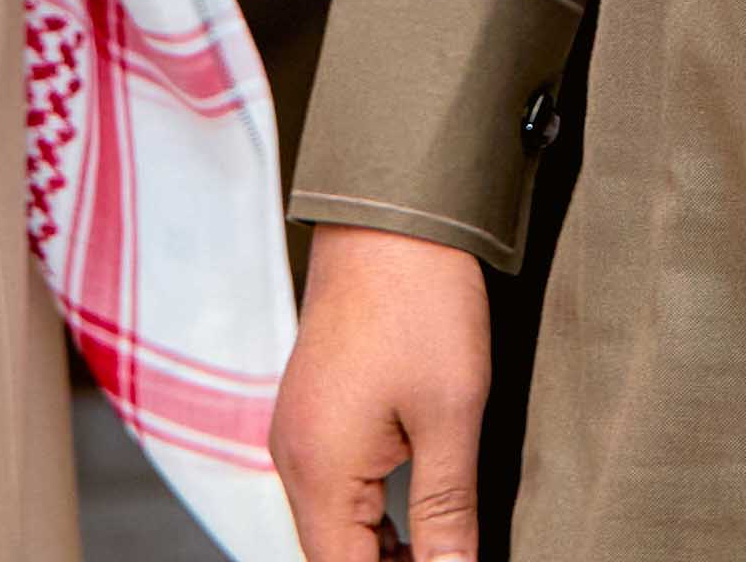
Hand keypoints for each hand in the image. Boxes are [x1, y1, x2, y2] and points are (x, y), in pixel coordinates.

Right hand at [273, 222, 492, 560]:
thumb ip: (446, 512)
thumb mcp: (451, 417)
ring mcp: (298, 434)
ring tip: (439, 557)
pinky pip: (333, 489)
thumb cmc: (421, 306)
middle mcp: (294, 459)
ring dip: (379, 553)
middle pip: (332, 556)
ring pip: (333, 526)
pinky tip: (412, 527)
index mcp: (319, 471)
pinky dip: (369, 518)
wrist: (390, 218)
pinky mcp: (313, 413)